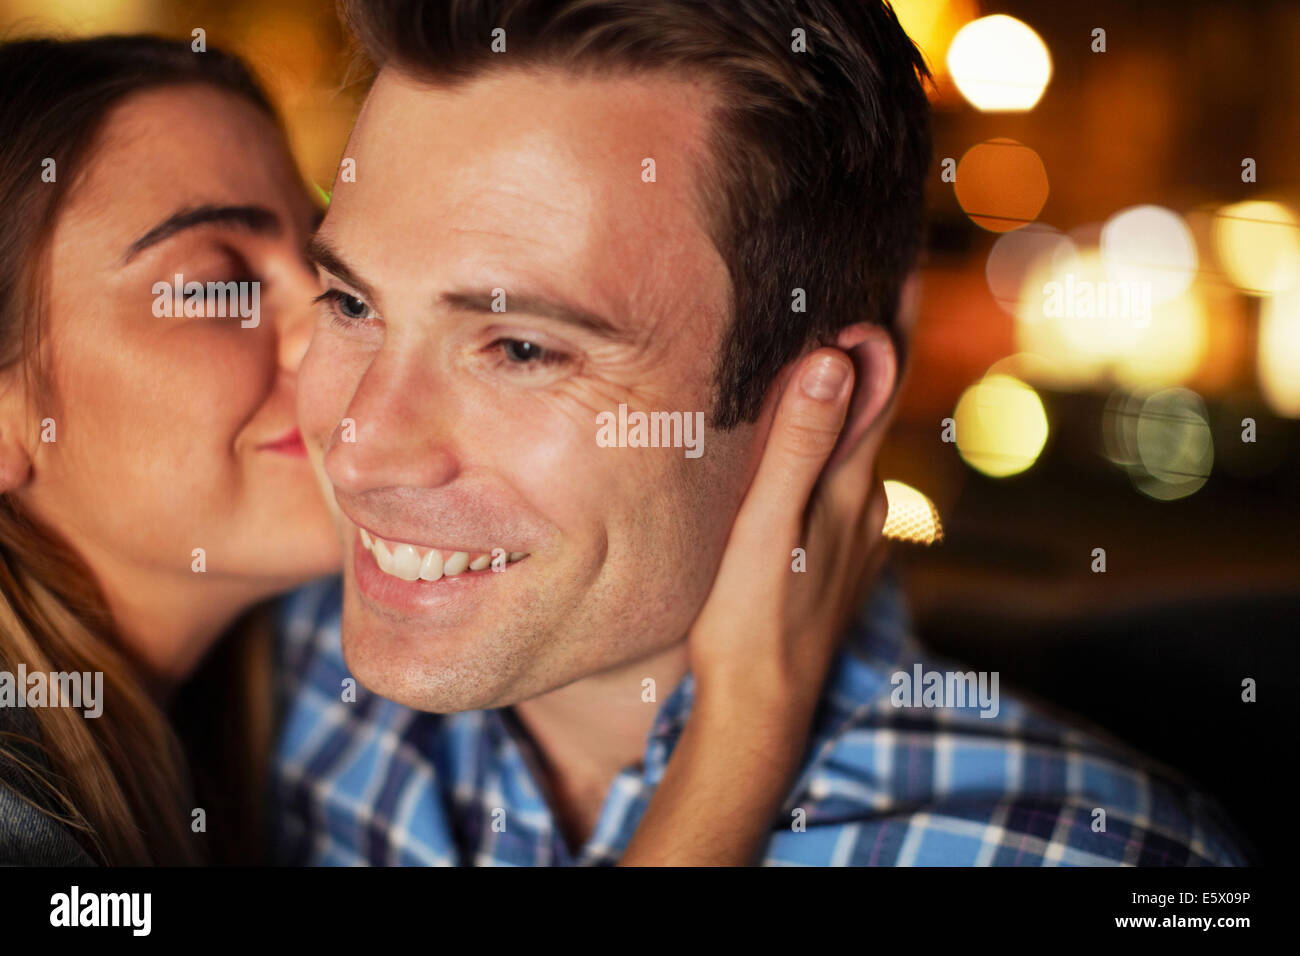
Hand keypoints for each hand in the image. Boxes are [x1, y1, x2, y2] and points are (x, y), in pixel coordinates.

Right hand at [620, 341, 891, 864]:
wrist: (763, 708)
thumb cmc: (753, 621)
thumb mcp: (769, 527)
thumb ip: (799, 445)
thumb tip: (833, 359)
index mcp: (850, 485)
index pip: (883, 382)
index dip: (891, 323)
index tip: (900, 265)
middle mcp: (868, 503)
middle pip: (870, 408)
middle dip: (864, 353)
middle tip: (849, 293)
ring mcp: (858, 533)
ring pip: (852, 448)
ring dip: (842, 403)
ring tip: (817, 359)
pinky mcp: (838, 555)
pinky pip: (839, 483)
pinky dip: (828, 451)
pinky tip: (803, 452)